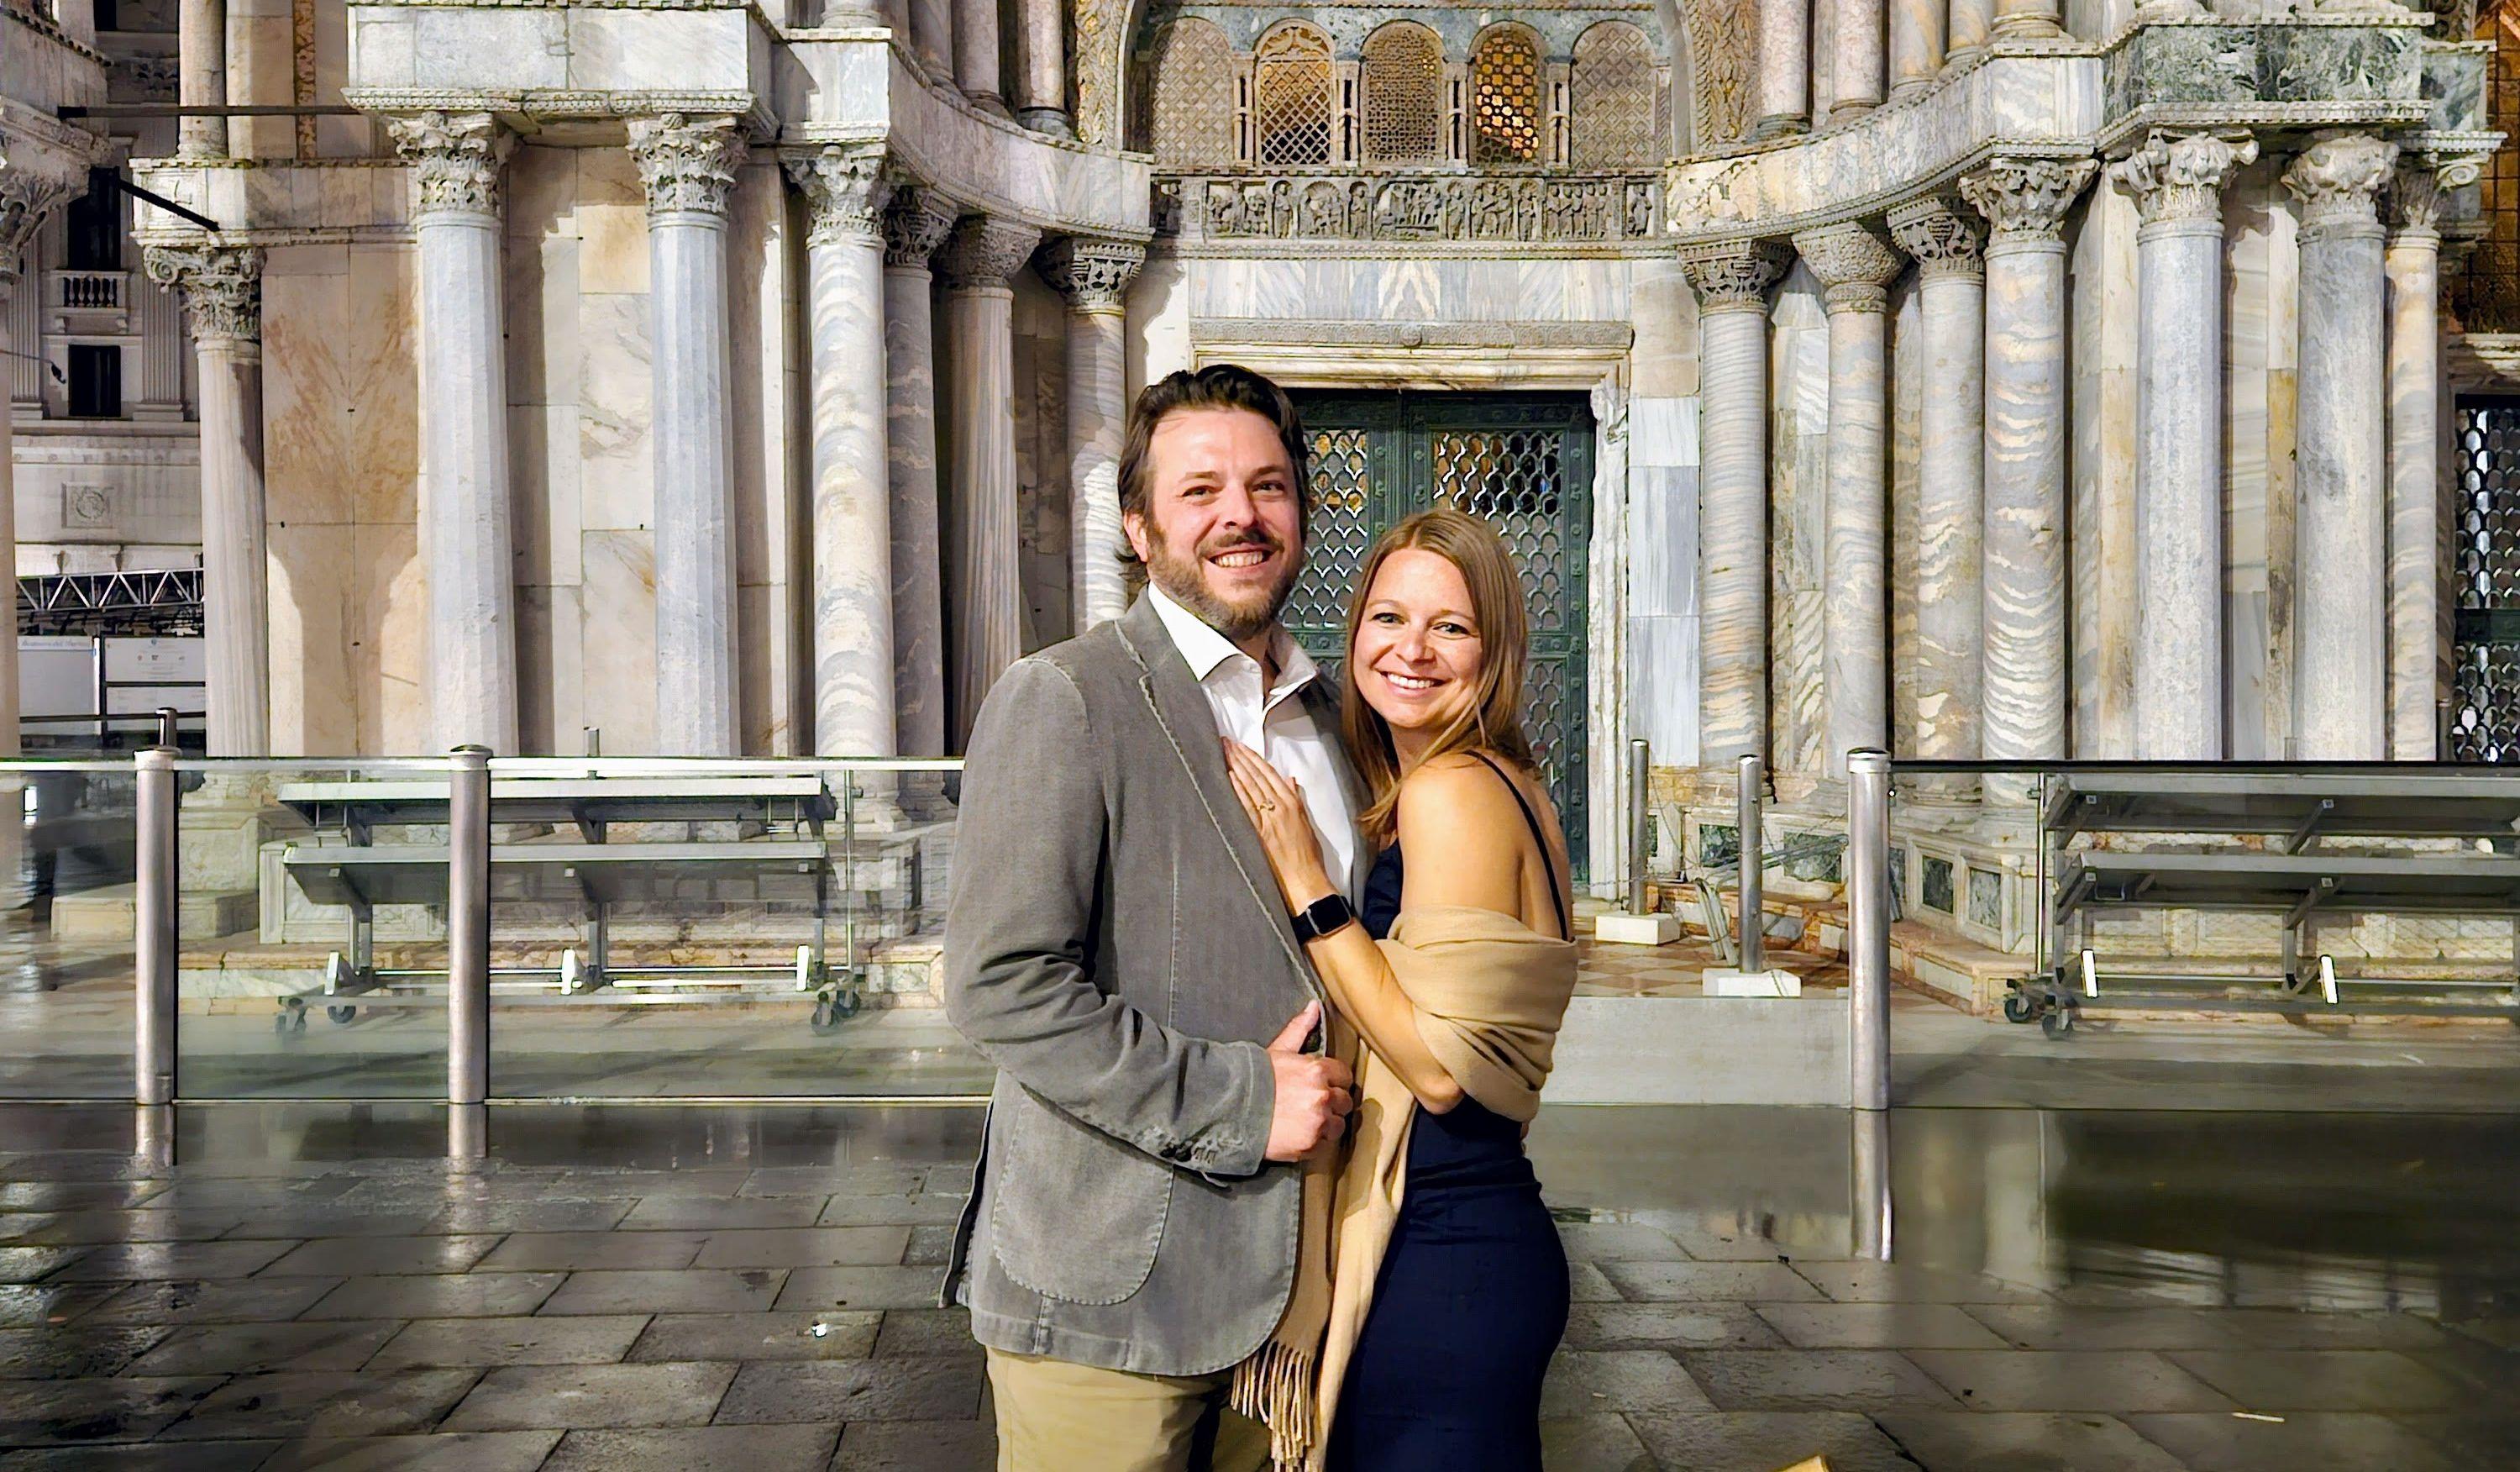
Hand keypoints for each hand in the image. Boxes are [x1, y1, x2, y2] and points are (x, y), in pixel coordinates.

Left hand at [1223, 739, 1333, 909]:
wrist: (1306, 879)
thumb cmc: (1308, 855)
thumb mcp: (1306, 823)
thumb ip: (1296, 800)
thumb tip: (1289, 781)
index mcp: (1293, 804)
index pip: (1270, 774)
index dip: (1255, 758)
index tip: (1241, 746)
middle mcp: (1281, 808)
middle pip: (1258, 777)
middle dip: (1241, 757)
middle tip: (1226, 742)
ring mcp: (1270, 820)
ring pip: (1252, 787)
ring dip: (1237, 767)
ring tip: (1225, 752)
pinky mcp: (1261, 834)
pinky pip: (1248, 808)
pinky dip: (1239, 791)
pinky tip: (1230, 777)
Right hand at [1262, 1001, 1353, 1162]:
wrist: (1230, 1110)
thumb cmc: (1254, 1079)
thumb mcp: (1278, 1050)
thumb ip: (1299, 1029)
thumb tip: (1314, 1005)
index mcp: (1317, 1069)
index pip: (1345, 1076)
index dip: (1334, 1082)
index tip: (1321, 1086)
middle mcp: (1322, 1095)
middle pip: (1345, 1102)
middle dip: (1332, 1104)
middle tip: (1311, 1106)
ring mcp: (1318, 1121)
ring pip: (1338, 1126)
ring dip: (1326, 1125)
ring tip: (1304, 1122)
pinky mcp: (1310, 1144)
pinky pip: (1324, 1145)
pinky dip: (1314, 1142)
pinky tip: (1297, 1135)